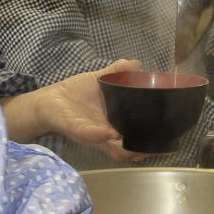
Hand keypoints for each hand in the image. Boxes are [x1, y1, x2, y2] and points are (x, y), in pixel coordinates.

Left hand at [12, 59, 146, 157]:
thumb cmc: (74, 93)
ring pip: (112, 150)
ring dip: (125, 147)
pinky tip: (112, 132)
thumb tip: (138, 63)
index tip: (166, 136)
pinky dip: (101, 135)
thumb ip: (117, 72)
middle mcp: (105, 134)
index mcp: (113, 123)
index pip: (134, 138)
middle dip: (142, 150)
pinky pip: (91, 136)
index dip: (149, 141)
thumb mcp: (98, 80)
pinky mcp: (76, 130)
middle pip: (127, 150)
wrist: (48, 100)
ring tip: (137, 144)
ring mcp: (92, 134)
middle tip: (156, 146)